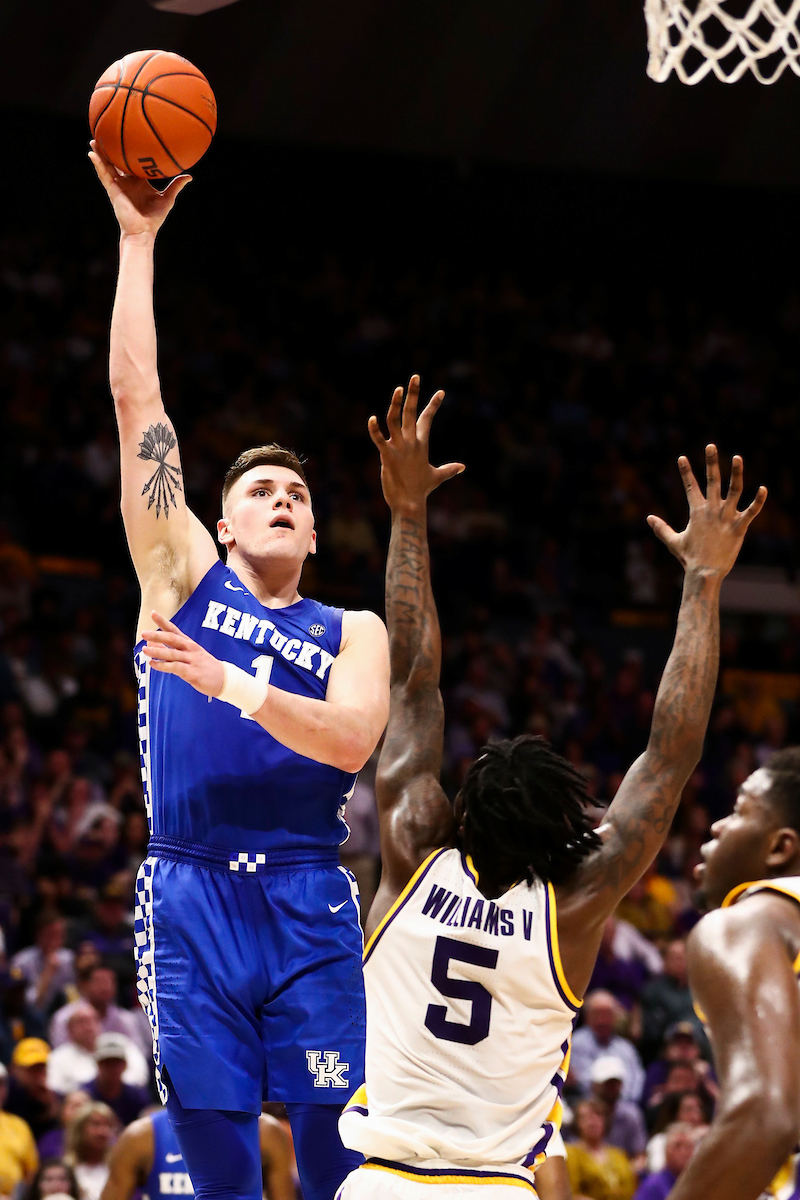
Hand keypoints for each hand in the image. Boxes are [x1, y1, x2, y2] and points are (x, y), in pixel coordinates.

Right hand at [88, 141, 190, 238]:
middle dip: (112, 149)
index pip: (133, 163)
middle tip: (107, 133)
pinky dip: (98, 165)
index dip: (130, 152)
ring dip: (100, 153)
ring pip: (107, 166)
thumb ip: (176, 186)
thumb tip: (189, 176)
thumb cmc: (155, 217)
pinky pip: (104, 175)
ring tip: (93, 140)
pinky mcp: (112, 190)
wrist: (144, 231)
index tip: (130, 137)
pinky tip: (91, 155)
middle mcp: (127, 181)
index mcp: (138, 181)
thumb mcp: (168, 198)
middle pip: (117, 161)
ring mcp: (118, 185)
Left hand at [142, 611, 223, 696]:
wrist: (224, 679)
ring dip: (158, 651)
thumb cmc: (203, 666)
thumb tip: (150, 643)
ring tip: (145, 650)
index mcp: (189, 643)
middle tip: (144, 633)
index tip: (153, 612)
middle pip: (172, 639)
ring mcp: (192, 660)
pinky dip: (163, 666)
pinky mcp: (192, 673)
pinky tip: (153, 664)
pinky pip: (175, 668)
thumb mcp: (189, 655)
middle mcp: (190, 649)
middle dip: (157, 636)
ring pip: (172, 654)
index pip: (174, 630)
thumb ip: (170, 650)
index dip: (163, 621)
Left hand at [368, 375, 463, 510]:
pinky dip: (374, 430)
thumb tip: (463, 467)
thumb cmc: (421, 490)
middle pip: (412, 413)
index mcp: (421, 444)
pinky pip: (379, 440)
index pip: (427, 419)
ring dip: (397, 404)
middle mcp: (411, 442)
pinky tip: (371, 418)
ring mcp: (399, 448)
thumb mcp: (437, 476)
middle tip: (415, 377)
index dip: (433, 405)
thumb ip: (449, 469)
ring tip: (399, 389)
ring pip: (395, 420)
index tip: (440, 392)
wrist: (409, 503)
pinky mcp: (387, 456)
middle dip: (414, 394)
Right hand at [648, 445, 765, 578]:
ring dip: (736, 473)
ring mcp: (727, 517)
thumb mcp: (673, 542)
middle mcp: (712, 510)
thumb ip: (661, 528)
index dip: (686, 472)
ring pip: (734, 490)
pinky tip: (764, 489)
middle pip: (713, 481)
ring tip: (737, 457)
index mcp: (696, 512)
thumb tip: (648, 518)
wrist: (705, 573)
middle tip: (710, 446)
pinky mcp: (739, 527)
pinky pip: (752, 512)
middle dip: (710, 462)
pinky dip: (758, 501)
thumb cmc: (689, 558)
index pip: (690, 487)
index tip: (682, 457)